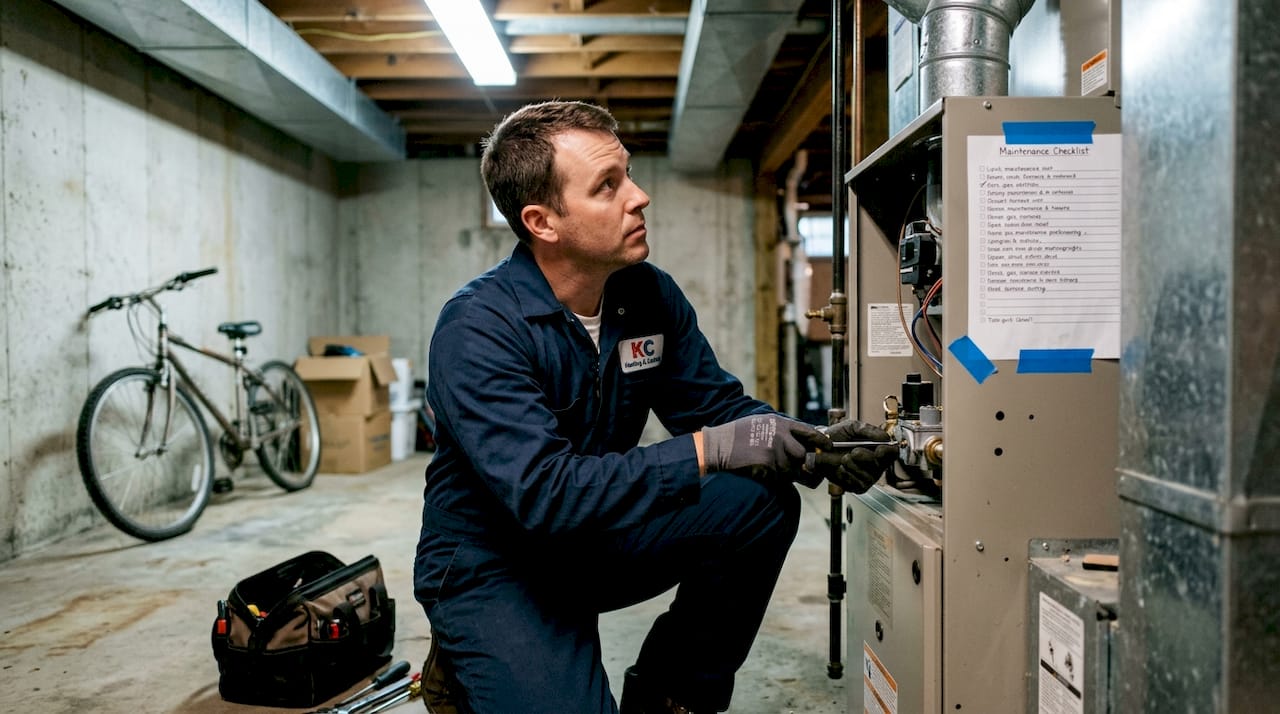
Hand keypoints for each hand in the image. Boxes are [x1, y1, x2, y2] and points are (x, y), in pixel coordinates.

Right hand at [701, 413, 830, 481]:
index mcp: (780, 423)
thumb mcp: (762, 422)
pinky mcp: (768, 466)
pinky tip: (765, 471)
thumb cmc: (739, 435)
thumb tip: (803, 438)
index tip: (827, 447)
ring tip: (773, 467)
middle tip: (801, 468)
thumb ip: (783, 429)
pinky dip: (776, 478)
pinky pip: (781, 477)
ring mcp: (774, 451)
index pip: (809, 431)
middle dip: (803, 463)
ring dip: (787, 473)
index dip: (821, 441)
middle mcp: (780, 435)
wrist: (719, 446)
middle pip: (804, 454)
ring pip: (792, 469)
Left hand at [813, 418, 897, 493]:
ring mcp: (868, 477)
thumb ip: (869, 430)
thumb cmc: (837, 437)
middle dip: (866, 457)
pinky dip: (846, 474)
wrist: (819, 448)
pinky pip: (856, 483)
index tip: (880, 450)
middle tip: (854, 451)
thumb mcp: (853, 427)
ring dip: (853, 465)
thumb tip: (884, 437)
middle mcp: (876, 465)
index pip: (892, 453)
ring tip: (844, 458)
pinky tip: (840, 468)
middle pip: (881, 465)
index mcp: (878, 449)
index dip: (888, 452)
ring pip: (868, 476)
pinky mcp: (857, 486)